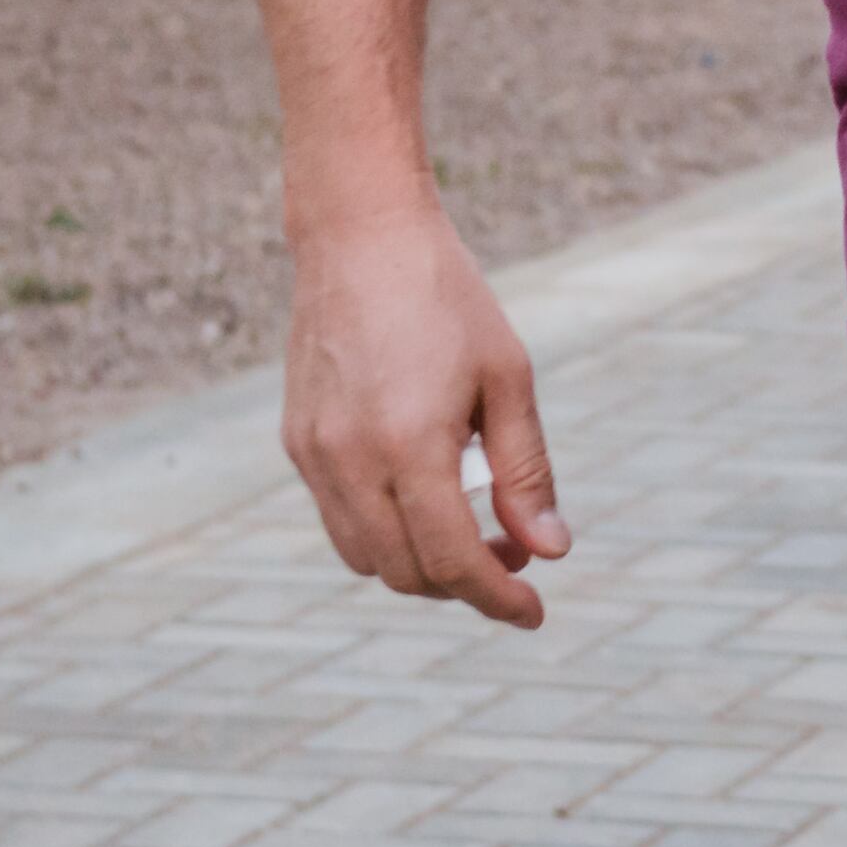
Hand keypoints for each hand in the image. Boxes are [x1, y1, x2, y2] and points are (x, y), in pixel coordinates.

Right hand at [281, 207, 570, 628]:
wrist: (361, 235)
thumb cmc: (447, 298)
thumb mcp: (507, 378)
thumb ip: (525, 471)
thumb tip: (549, 550)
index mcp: (408, 446)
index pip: (452, 561)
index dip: (497, 598)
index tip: (534, 612)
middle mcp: (349, 461)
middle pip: (407, 573)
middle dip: (466, 582)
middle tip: (516, 551)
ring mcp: (314, 455)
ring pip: (366, 558)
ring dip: (422, 564)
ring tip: (474, 526)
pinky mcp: (297, 442)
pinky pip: (339, 520)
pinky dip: (384, 532)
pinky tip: (425, 493)